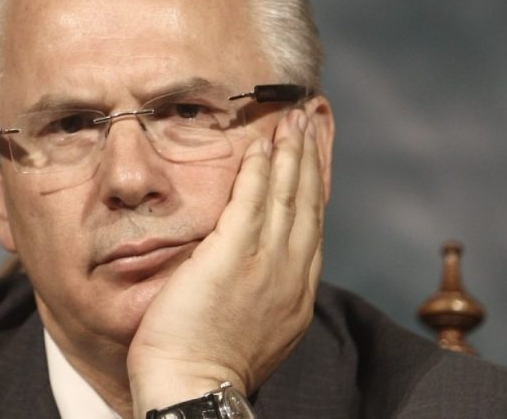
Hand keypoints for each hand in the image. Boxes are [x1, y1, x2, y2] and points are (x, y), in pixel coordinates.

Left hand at [127, 108, 324, 416]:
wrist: (193, 386)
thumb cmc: (208, 362)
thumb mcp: (253, 326)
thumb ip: (260, 292)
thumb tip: (256, 273)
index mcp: (296, 292)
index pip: (311, 226)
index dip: (314, 186)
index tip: (312, 157)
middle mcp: (291, 274)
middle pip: (307, 203)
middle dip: (308, 158)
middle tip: (306, 121)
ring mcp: (264, 264)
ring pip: (286, 196)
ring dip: (289, 154)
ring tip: (289, 121)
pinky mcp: (232, 257)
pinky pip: (251, 202)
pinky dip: (259, 171)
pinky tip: (259, 146)